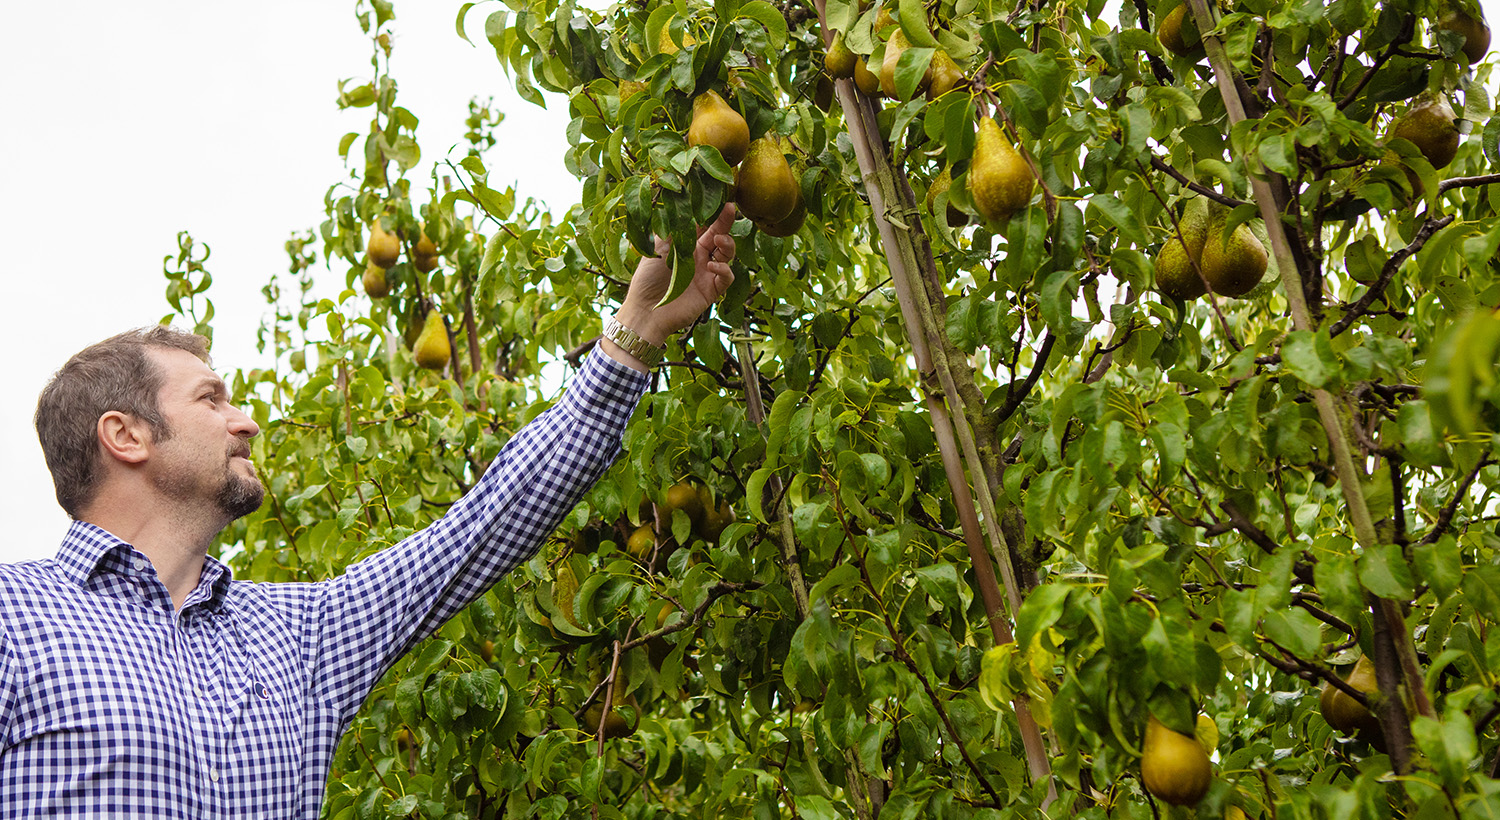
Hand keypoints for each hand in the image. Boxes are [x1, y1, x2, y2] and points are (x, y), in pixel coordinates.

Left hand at [614, 204, 737, 345]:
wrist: (646, 310)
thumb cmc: (647, 278)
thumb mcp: (658, 248)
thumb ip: (673, 229)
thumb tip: (683, 204)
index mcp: (686, 245)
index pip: (704, 225)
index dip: (712, 213)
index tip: (720, 199)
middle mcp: (699, 257)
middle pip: (718, 236)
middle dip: (725, 223)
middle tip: (729, 209)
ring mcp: (707, 273)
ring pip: (727, 255)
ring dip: (727, 245)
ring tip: (719, 241)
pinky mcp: (712, 290)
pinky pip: (726, 277)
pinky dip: (723, 269)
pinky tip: (712, 266)